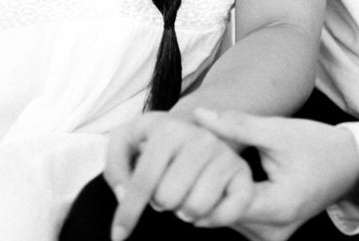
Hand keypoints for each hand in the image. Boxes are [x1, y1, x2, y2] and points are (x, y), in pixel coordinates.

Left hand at [105, 111, 252, 239]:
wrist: (194, 130)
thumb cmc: (154, 143)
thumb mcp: (127, 142)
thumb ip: (116, 167)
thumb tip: (125, 194)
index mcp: (169, 129)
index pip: (143, 181)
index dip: (128, 212)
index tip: (118, 235)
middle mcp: (200, 138)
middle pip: (168, 198)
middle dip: (160, 203)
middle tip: (164, 191)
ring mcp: (224, 154)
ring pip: (195, 208)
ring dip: (184, 211)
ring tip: (183, 196)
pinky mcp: (243, 173)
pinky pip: (229, 212)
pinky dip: (211, 220)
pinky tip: (202, 210)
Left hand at [192, 108, 358, 239]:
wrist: (348, 164)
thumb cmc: (316, 145)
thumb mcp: (277, 131)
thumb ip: (237, 125)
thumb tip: (199, 115)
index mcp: (278, 208)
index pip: (223, 205)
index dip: (202, 181)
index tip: (189, 158)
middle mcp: (274, 232)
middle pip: (221, 214)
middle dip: (204, 187)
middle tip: (192, 158)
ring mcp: (271, 237)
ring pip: (225, 218)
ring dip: (213, 194)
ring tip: (206, 163)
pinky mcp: (269, 233)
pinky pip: (235, 218)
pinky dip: (225, 198)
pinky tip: (222, 176)